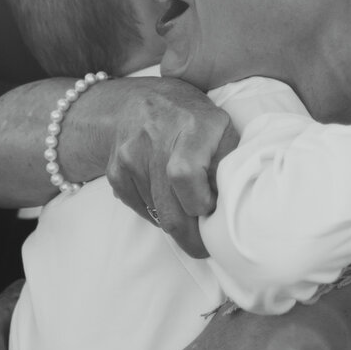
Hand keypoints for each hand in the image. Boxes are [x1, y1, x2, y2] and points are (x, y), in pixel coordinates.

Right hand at [102, 77, 236, 257]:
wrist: (131, 103)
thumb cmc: (188, 117)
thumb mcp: (219, 125)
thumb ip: (228, 160)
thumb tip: (235, 204)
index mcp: (191, 124)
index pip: (185, 175)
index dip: (200, 203)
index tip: (212, 210)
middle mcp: (155, 137)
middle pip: (170, 208)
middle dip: (191, 237)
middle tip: (205, 246)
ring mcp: (129, 156)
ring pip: (156, 214)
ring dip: (175, 223)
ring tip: (189, 214)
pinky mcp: (115, 172)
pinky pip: (139, 208)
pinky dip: (155, 213)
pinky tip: (165, 199)